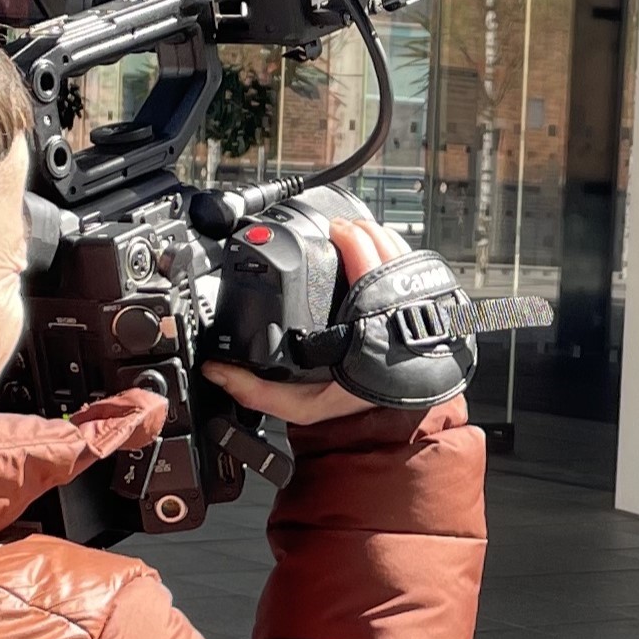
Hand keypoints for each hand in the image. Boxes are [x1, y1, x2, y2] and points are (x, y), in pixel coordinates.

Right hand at [203, 218, 407, 424]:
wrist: (395, 411)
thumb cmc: (353, 402)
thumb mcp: (306, 404)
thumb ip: (262, 391)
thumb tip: (218, 371)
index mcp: (365, 327)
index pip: (364, 264)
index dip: (348, 240)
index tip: (330, 232)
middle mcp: (394, 311)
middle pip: (383, 247)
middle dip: (357, 229)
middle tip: (334, 228)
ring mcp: (412, 303)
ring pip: (399, 249)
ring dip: (375, 233)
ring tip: (352, 229)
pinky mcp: (420, 301)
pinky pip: (411, 262)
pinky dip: (392, 247)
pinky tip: (376, 245)